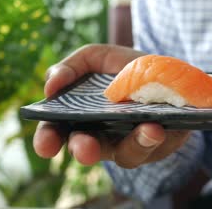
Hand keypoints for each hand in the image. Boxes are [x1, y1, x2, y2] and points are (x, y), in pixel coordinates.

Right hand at [33, 44, 190, 167]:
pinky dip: (154, 137)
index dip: (47, 141)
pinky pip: (154, 146)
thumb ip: (69, 68)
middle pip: (87, 150)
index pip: (57, 133)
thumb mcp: (95, 57)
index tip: (46, 146)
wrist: (166, 69)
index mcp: (78, 117)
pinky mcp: (157, 144)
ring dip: (133, 145)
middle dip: (84, 150)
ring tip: (145, 130)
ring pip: (126, 155)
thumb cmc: (123, 66)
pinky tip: (156, 127)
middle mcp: (101, 136)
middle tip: (85, 149)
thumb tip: (50, 86)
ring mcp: (129, 143)